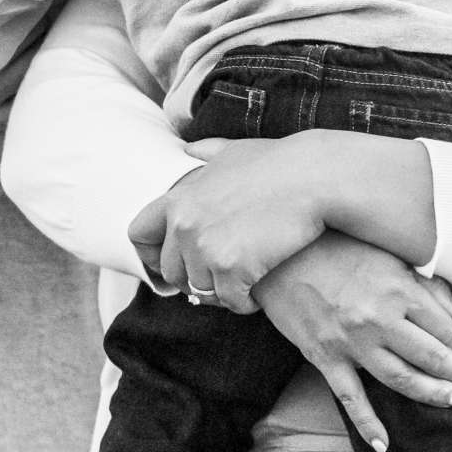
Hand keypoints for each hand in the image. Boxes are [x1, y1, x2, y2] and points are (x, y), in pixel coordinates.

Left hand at [129, 147, 323, 310]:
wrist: (313, 177)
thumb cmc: (278, 163)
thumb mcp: (233, 151)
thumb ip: (205, 154)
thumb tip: (188, 149)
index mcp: (179, 198)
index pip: (139, 235)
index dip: (152, 254)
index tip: (173, 263)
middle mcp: (184, 224)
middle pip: (172, 272)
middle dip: (194, 278)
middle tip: (219, 279)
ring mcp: (204, 248)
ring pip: (200, 290)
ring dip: (220, 292)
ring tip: (241, 286)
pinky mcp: (230, 268)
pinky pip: (230, 301)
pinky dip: (243, 303)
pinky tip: (257, 294)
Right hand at [255, 234, 451, 451]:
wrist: (279, 257)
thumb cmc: (337, 250)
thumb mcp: (388, 256)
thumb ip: (427, 284)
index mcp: (397, 289)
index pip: (442, 325)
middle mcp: (378, 319)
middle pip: (428, 355)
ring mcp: (351, 343)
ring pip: (400, 378)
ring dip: (429, 393)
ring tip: (450, 400)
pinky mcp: (325, 358)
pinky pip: (350, 398)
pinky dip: (367, 423)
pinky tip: (383, 444)